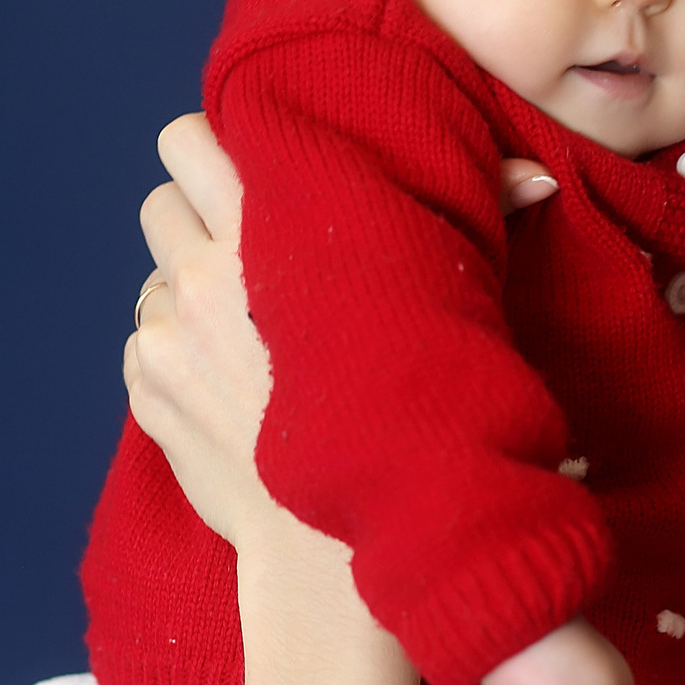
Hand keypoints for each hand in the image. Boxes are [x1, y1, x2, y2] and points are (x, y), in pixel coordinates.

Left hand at [124, 118, 557, 546]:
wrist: (332, 548)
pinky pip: (146, 335)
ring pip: (152, 265)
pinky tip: (229, 376)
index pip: (194, 136)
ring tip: (241, 315)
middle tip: (238, 236)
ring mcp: (170, 331)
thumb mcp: (452, 310)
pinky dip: (177, 347)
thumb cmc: (410, 416)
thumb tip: (538, 179)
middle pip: (161, 191)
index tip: (257, 168)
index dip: (224, 147)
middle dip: (194, 207)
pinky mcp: (149, 385)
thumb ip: (485, 223)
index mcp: (272, 229)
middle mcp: (207, 271)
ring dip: (185, 278)